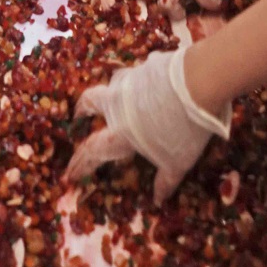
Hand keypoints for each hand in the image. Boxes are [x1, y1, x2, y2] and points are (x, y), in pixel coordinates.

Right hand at [67, 48, 229, 203]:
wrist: (196, 83)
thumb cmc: (183, 130)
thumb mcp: (177, 163)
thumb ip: (165, 181)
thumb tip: (158, 200)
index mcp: (121, 133)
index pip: (93, 150)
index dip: (80, 163)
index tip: (69, 173)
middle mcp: (118, 104)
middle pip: (90, 102)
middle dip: (82, 109)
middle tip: (79, 114)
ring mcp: (131, 80)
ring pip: (112, 83)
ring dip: (109, 91)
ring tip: (115, 96)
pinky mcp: (148, 65)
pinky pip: (137, 73)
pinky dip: (139, 80)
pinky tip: (150, 81)